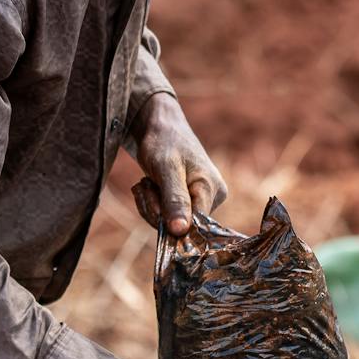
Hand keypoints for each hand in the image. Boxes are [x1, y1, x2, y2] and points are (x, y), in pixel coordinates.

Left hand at [131, 94, 227, 237]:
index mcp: (212, 189)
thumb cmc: (164, 142)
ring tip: (147, 183)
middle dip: (155, 209)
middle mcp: (212, 197)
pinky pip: (166, 215)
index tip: (152, 199)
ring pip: (169, 222)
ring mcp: (200, 200)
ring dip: (150, 205)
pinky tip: (149, 186)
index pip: (193, 226)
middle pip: (179, 225)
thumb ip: (175, 200)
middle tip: (146, 185)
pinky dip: (152, 203)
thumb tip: (181, 231)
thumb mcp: (167, 169)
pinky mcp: (188, 201)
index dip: (169, 221)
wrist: (159, 127)